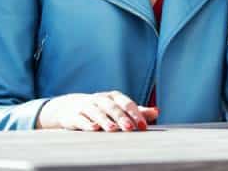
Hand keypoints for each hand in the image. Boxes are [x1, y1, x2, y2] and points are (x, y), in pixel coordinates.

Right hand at [36, 91, 158, 131]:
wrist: (70, 107)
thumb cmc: (101, 109)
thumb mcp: (118, 108)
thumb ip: (137, 111)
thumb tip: (157, 111)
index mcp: (113, 97)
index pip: (126, 103)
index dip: (135, 114)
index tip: (143, 126)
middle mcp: (100, 99)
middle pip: (112, 107)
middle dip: (121, 117)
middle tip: (130, 128)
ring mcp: (87, 106)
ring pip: (97, 112)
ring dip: (105, 120)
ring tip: (113, 129)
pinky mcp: (75, 115)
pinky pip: (81, 118)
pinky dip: (87, 123)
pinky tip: (93, 128)